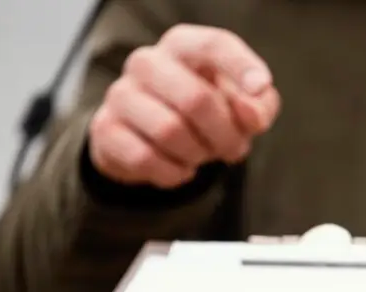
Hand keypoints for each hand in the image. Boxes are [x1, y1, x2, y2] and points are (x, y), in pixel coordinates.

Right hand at [89, 24, 280, 187]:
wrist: (146, 137)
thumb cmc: (201, 112)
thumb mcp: (239, 104)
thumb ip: (258, 105)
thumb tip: (252, 115)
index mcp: (183, 46)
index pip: (213, 45)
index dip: (240, 66)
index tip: (259, 87)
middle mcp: (147, 63)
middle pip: (196, 99)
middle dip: (224, 134)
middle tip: (233, 149)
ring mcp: (121, 94)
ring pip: (170, 131)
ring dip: (198, 155)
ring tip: (202, 155)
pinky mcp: (106, 129)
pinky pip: (146, 158)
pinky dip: (174, 173)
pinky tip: (181, 168)